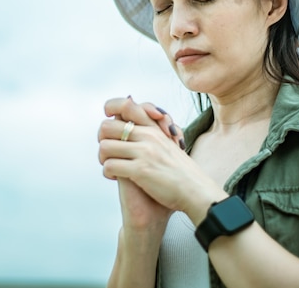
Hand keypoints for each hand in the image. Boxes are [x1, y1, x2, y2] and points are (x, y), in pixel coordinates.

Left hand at [98, 97, 219, 222]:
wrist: (196, 192)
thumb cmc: (180, 171)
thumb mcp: (168, 143)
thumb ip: (152, 130)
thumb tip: (133, 107)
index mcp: (154, 127)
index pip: (125, 105)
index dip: (110, 109)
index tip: (110, 126)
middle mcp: (148, 135)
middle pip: (107, 127)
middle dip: (102, 141)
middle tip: (108, 154)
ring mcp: (144, 152)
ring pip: (104, 146)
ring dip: (103, 159)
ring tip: (112, 168)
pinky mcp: (141, 170)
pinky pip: (109, 165)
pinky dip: (108, 173)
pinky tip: (116, 178)